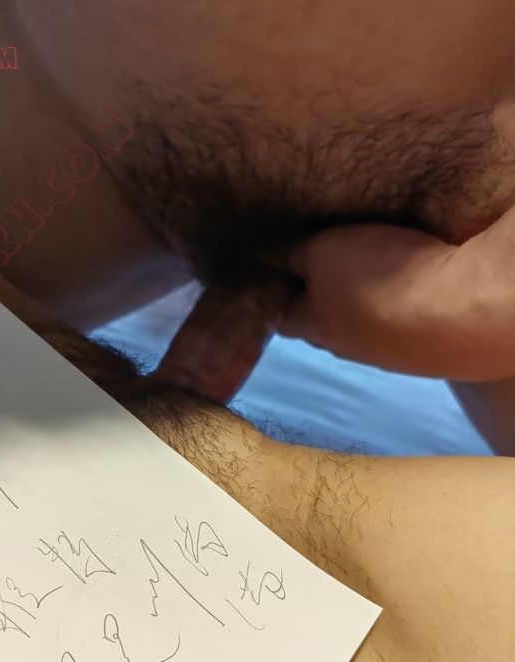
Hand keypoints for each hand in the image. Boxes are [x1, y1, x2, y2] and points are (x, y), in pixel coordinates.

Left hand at [277, 205, 514, 380]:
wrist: (459, 312)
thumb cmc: (377, 279)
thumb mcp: (323, 250)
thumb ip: (290, 251)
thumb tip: (259, 253)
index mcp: (312, 327)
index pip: (278, 312)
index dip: (273, 287)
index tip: (276, 262)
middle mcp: (345, 348)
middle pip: (320, 319)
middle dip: (317, 293)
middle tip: (323, 257)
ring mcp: (386, 353)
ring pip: (361, 322)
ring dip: (360, 300)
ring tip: (369, 265)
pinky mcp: (423, 349)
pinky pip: (399, 322)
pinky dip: (397, 303)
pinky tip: (408, 285)